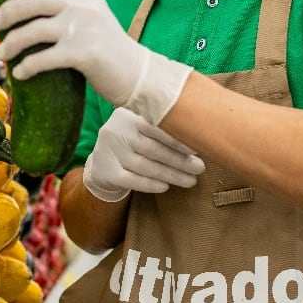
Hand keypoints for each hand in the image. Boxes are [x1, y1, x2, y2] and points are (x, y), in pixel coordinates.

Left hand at [0, 0, 192, 124]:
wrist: (136, 72)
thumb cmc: (105, 46)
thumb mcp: (91, 15)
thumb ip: (67, 6)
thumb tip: (26, 10)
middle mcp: (82, 5)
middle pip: (33, 1)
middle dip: (8, 11)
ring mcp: (83, 28)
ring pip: (33, 31)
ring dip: (11, 44)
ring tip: (0, 53)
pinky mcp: (83, 53)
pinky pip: (44, 58)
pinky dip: (27, 66)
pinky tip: (19, 72)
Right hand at [82, 107, 205, 201]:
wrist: (101, 162)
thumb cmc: (132, 141)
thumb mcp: (140, 126)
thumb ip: (162, 125)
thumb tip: (199, 133)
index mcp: (128, 115)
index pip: (156, 127)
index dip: (178, 139)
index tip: (198, 149)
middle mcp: (116, 131)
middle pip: (153, 149)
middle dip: (179, 160)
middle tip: (200, 168)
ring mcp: (109, 152)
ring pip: (145, 166)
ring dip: (171, 175)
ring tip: (191, 180)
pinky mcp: (106, 172)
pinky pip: (132, 180)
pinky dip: (150, 185)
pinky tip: (166, 187)